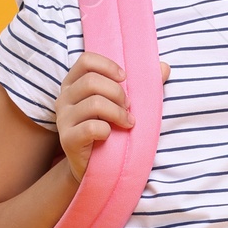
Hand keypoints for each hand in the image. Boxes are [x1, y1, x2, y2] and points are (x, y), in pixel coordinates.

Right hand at [55, 53, 168, 181]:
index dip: (108, 66)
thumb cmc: (111, 130)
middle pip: (91, 81)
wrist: (97, 167)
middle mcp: (64, 98)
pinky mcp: (67, 139)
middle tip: (128, 108)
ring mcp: (63, 119)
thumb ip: (142, 84)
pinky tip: (110, 135)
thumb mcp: (122, 104)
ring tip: (127, 123)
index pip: (86, 61)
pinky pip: (91, 128)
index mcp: (74, 83)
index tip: (125, 78)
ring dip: (118, 113)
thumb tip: (165, 67)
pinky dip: (107, 130)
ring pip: (94, 103)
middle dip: (118, 93)